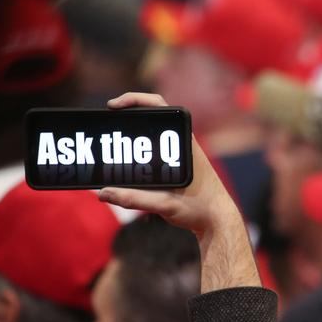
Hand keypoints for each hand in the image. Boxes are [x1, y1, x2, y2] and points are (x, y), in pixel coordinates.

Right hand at [98, 92, 260, 291]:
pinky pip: (156, 148)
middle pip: (152, 116)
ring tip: (112, 140)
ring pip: (154, 134)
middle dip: (128, 115)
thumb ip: (134, 199)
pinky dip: (139, 149)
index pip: (158, 106)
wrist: (218, 221)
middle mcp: (184, 143)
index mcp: (184, 143)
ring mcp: (181, 153)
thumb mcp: (165, 205)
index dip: (134, 100)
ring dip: (134, 133)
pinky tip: (125, 159)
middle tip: (106, 122)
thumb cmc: (199, 210)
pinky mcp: (178, 164)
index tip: (113, 105)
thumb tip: (103, 193)